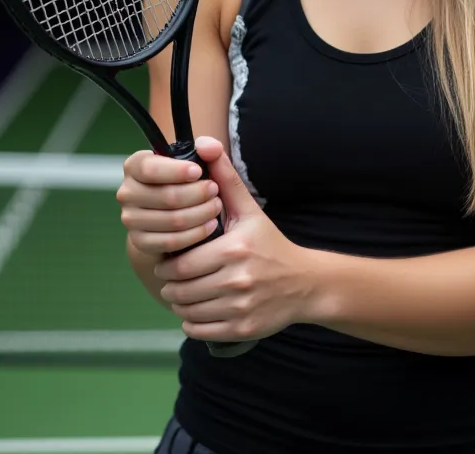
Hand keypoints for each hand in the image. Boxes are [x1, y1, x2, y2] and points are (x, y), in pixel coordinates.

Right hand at [116, 149, 222, 257]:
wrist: (170, 215)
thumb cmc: (185, 182)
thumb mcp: (196, 164)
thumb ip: (210, 150)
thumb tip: (209, 146)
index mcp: (135, 166)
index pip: (149, 168)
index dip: (176, 171)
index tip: (198, 172)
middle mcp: (127, 192)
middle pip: (166, 196)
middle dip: (197, 193)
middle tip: (215, 190)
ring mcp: (131, 219)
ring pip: (172, 220)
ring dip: (200, 213)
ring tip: (216, 207)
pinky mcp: (140, 242)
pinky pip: (171, 241)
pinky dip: (195, 234)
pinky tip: (209, 225)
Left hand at [154, 136, 314, 343]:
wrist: (305, 282)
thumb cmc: (270, 243)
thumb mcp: (249, 209)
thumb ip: (224, 178)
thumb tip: (204, 144)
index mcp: (234, 249)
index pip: (180, 264)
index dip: (169, 264)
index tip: (171, 258)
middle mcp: (237, 280)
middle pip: (180, 290)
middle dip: (171, 284)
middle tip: (174, 277)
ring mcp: (240, 307)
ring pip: (186, 312)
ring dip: (179, 304)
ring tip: (185, 291)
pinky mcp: (242, 329)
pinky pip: (199, 330)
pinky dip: (192, 322)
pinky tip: (199, 309)